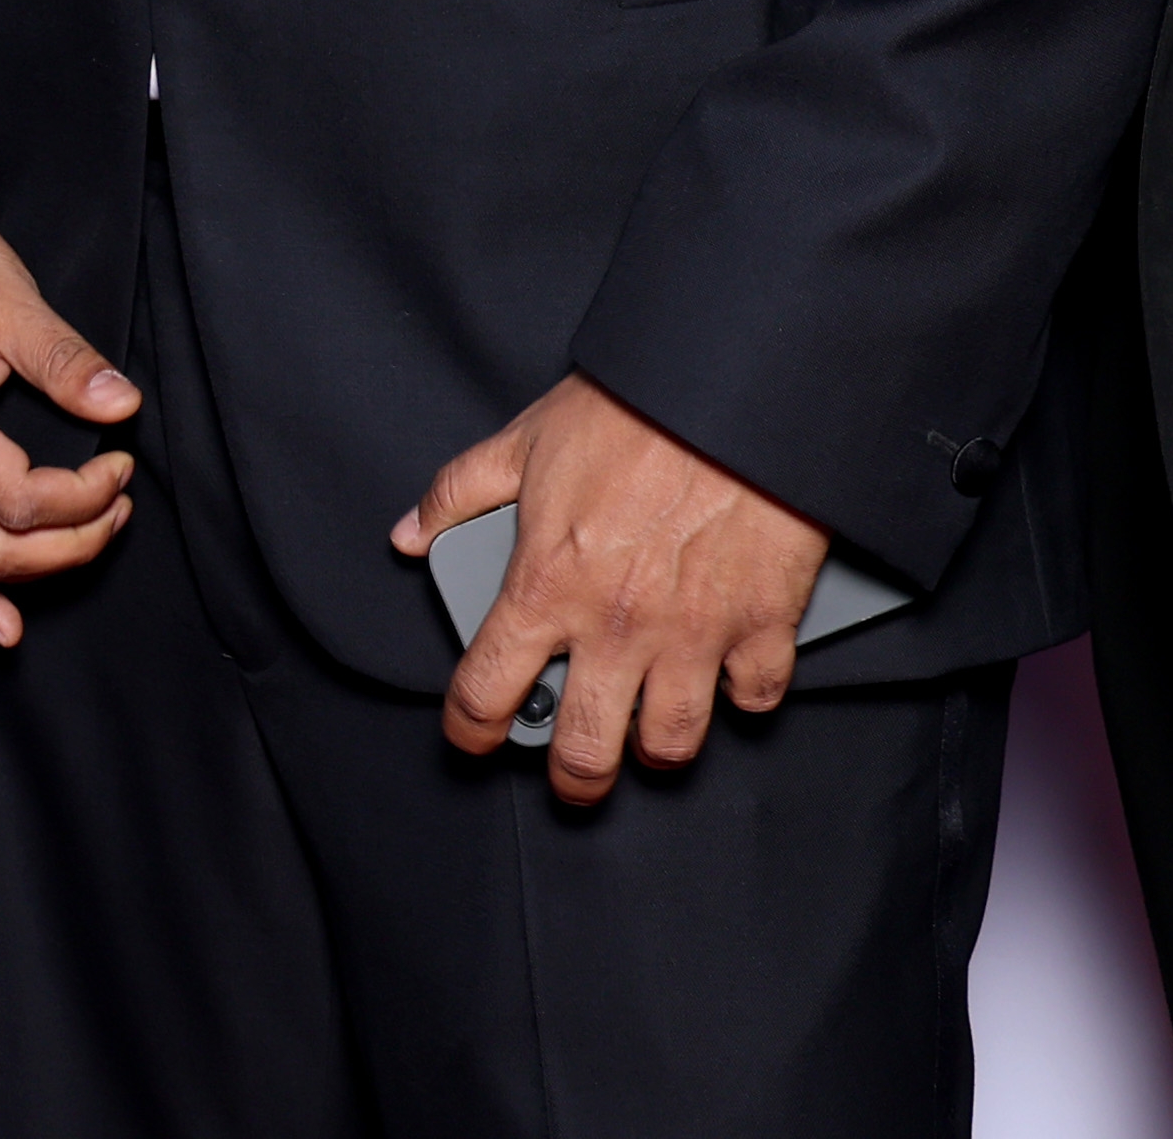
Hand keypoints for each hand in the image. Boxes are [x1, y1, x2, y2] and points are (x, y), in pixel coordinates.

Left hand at [397, 374, 832, 800]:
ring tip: (648, 740)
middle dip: (574, 778)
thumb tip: (410, 533)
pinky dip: (742, 697)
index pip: (488, 688)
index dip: (470, 727)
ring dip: (656, 749)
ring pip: (673, 742)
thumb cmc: (627, 413)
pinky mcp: (761, 626)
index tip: (470, 736)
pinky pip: (754, 695)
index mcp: (546, 586)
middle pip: (586, 749)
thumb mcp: (521, 442)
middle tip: (573, 776)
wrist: (725, 395)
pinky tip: (728, 682)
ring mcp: (692, 634)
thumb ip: (457, 494)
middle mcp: (615, 626)